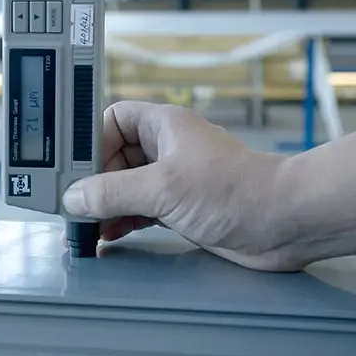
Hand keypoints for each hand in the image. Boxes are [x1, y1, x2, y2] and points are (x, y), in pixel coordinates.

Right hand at [61, 101, 296, 270]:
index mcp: (163, 125)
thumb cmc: (238, 190)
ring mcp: (174, 179)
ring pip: (125, 187)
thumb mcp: (163, 187)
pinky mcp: (182, 207)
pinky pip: (139, 210)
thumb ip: (113, 192)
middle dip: (91, 181)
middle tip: (71, 203)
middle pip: (113, 157)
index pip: (111, 119)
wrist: (285, 222)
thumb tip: (75, 197)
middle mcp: (167, 148)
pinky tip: (107, 236)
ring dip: (104, 205)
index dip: (90, 140)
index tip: (71, 167)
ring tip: (82, 225)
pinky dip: (122, 222)